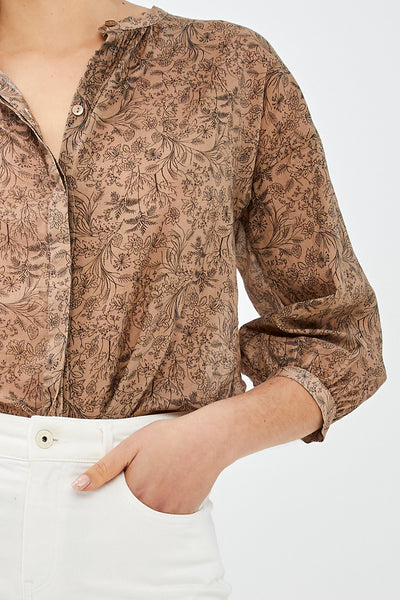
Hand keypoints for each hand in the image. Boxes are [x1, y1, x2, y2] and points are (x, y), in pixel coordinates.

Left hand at [70, 409, 230, 514]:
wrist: (208, 438)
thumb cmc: (169, 437)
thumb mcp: (132, 446)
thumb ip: (104, 468)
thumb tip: (77, 487)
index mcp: (133, 491)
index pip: (111, 508)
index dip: (108, 503)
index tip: (106, 500)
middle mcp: (150, 507)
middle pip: (129, 517)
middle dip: (125, 510)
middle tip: (133, 491)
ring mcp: (169, 512)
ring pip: (148, 521)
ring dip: (144, 513)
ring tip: (150, 491)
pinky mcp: (185, 513)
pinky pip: (167, 521)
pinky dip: (163, 512)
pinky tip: (167, 493)